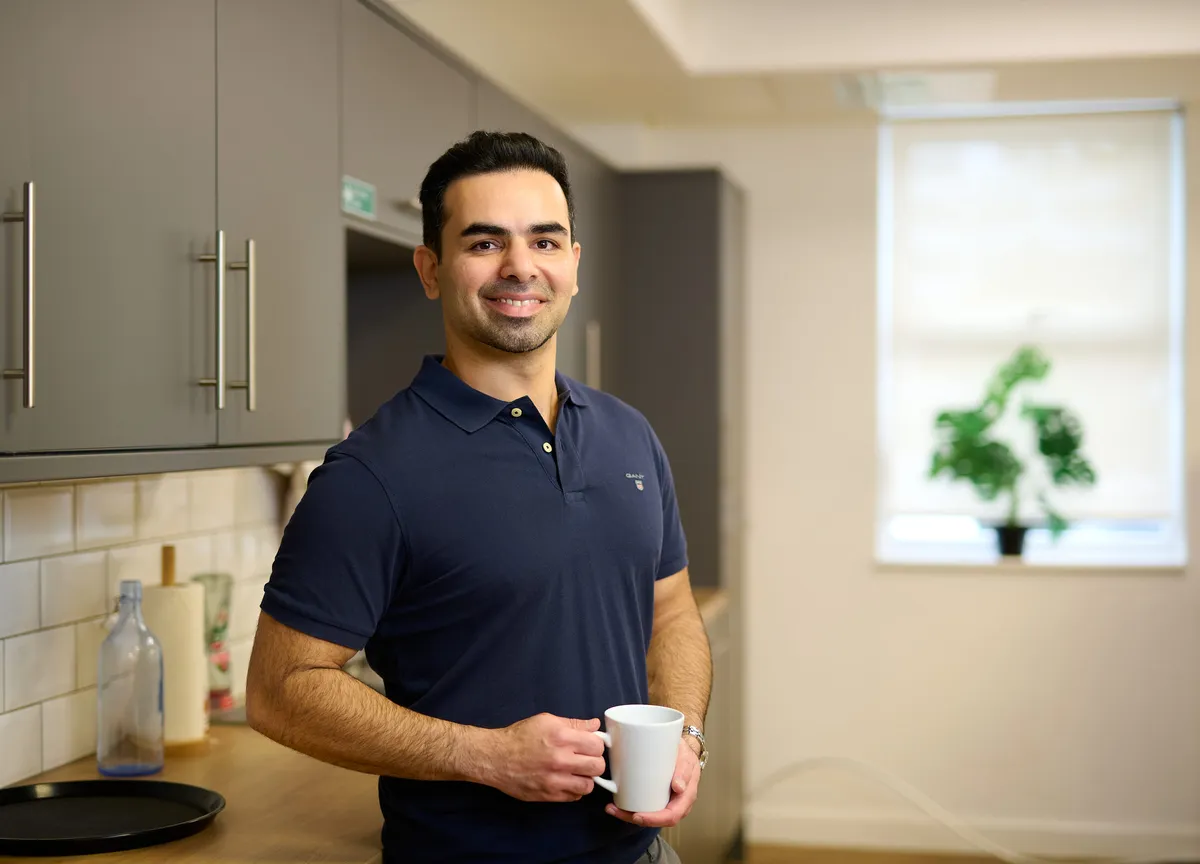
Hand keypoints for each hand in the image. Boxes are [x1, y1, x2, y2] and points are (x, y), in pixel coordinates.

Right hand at [484, 713, 606, 802]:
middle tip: (585, 759)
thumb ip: (573, 724)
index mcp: (561, 737)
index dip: (596, 745)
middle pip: (598, 767)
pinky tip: (566, 781)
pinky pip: (574, 797)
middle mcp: (560, 760)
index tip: (590, 745)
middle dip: (594, 762)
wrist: (495, 758)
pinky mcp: (548, 796)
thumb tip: (595, 725)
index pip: (597, 745)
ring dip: (585, 778)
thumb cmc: (519, 737)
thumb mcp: (546, 721)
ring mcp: (554, 780)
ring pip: (589, 785)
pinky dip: (574, 790)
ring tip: (576, 772)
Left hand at [606, 738, 699, 827]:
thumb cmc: (685, 754)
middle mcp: (676, 804)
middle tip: (616, 810)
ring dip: (629, 815)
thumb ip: (684, 770)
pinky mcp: (656, 796)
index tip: (637, 816)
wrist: (683, 749)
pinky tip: (617, 803)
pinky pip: (645, 806)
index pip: (671, 816)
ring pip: (648, 814)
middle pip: (655, 820)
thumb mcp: (686, 757)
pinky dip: (630, 807)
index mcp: (685, 798)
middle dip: (634, 818)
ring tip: (612, 808)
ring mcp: (665, 801)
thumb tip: (678, 787)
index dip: (654, 819)